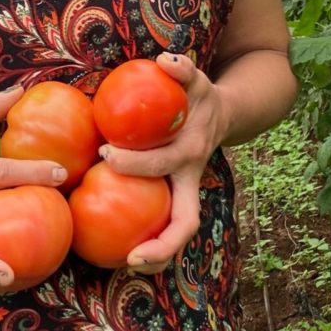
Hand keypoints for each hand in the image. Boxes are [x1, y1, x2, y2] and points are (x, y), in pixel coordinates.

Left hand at [95, 53, 229, 272]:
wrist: (224, 114)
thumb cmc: (200, 97)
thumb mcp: (197, 79)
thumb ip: (183, 69)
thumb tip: (165, 61)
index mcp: (190, 154)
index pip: (164, 165)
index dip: (138, 164)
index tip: (106, 156)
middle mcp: (190, 180)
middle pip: (184, 222)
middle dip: (160, 241)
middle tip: (128, 255)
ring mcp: (185, 193)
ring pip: (179, 236)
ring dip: (158, 257)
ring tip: (128, 269)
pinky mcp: (176, 200)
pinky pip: (166, 230)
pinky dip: (150, 248)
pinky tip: (119, 256)